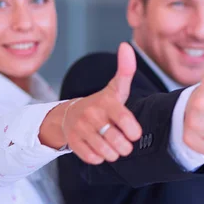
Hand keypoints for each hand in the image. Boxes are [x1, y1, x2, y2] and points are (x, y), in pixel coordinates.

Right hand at [58, 43, 142, 164]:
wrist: (69, 114)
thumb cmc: (102, 103)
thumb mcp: (115, 88)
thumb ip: (125, 70)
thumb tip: (126, 45)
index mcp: (107, 103)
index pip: (125, 120)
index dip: (133, 131)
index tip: (134, 133)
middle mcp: (92, 116)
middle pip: (118, 142)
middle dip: (125, 147)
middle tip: (124, 142)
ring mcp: (81, 130)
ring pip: (106, 153)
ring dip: (113, 153)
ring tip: (113, 146)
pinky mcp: (73, 143)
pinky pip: (93, 158)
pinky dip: (99, 157)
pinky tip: (99, 148)